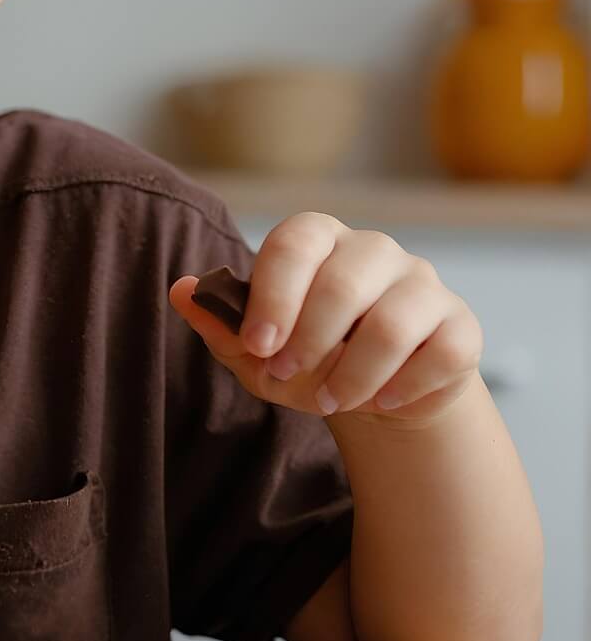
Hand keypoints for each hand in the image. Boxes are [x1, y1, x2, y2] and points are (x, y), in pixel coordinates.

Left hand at [169, 212, 483, 425]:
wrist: (377, 394)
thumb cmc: (307, 359)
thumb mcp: (254, 349)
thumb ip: (218, 320)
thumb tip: (180, 290)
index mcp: (317, 239)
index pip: (294, 243)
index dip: (274, 294)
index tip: (258, 345)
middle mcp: (373, 250)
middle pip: (343, 284)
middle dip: (310, 340)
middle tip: (287, 377)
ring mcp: (423, 284)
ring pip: (392, 324)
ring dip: (354, 374)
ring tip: (332, 401)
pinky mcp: (460, 325)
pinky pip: (441, 353)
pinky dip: (405, 386)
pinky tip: (382, 401)